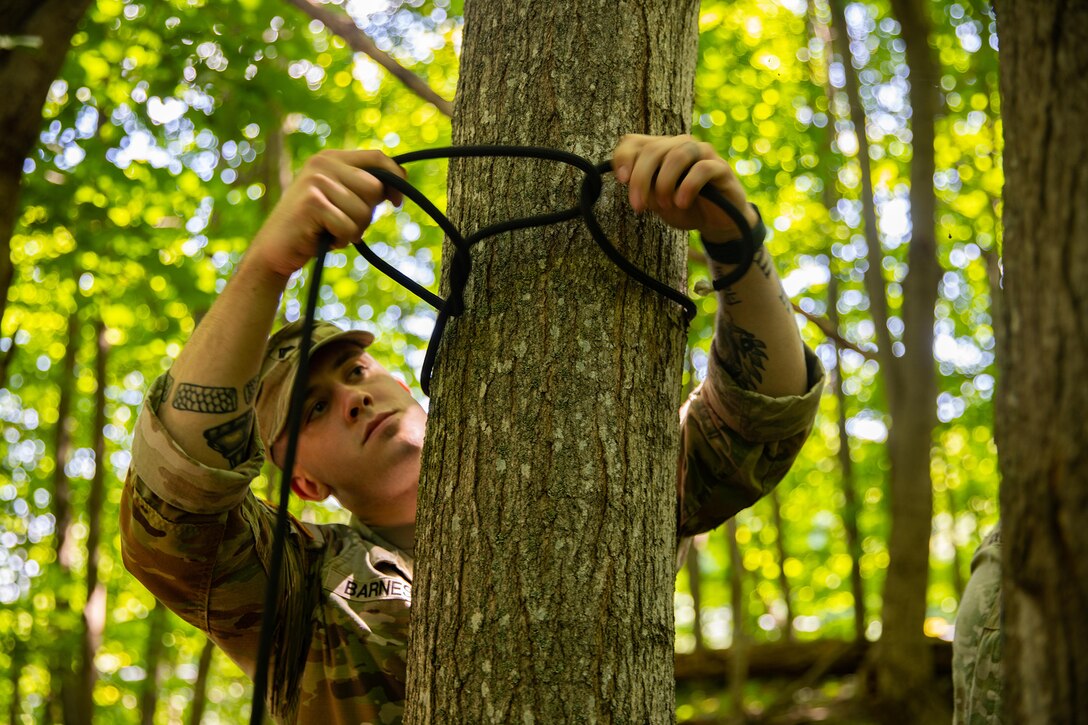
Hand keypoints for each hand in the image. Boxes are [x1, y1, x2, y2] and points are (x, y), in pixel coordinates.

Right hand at [247, 149, 406, 279]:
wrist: (275, 249)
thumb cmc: (314, 226)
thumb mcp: (340, 200)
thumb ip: (363, 188)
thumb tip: (399, 181)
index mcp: (331, 158)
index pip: (377, 157)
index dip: (396, 178)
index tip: (397, 202)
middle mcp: (323, 163)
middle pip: (375, 188)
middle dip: (367, 214)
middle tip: (344, 223)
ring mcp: (316, 181)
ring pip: (364, 212)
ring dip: (353, 230)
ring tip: (330, 230)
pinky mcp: (312, 203)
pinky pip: (349, 227)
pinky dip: (342, 240)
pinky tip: (323, 237)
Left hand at [611, 134, 758, 242]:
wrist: (716, 222)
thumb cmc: (683, 208)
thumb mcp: (656, 202)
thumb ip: (644, 189)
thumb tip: (630, 179)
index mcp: (660, 150)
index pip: (633, 141)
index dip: (624, 157)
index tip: (622, 180)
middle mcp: (680, 145)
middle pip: (653, 150)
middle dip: (641, 179)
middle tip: (638, 206)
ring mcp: (702, 153)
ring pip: (677, 155)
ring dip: (665, 183)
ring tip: (665, 205)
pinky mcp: (720, 168)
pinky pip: (702, 169)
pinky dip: (688, 186)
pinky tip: (682, 202)